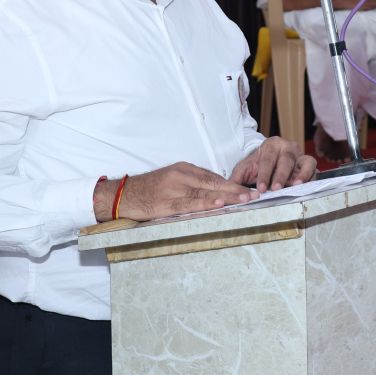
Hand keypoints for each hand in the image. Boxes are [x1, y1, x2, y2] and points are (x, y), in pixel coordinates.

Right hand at [96, 162, 257, 221]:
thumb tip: (215, 192)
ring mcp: (173, 189)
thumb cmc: (149, 189)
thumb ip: (192, 184)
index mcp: (184, 169)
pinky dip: (205, 205)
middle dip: (235, 190)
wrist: (122, 195)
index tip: (247, 190)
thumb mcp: (172, 179)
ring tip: (244, 201)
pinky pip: (189, 204)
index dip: (232, 184)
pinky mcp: (166, 203)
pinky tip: (218, 206)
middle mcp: (181, 176)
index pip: (213, 177)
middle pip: (213, 183)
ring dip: (226, 198)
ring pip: (205, 193)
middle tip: (253, 195)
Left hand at [230, 136, 316, 192]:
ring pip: (303, 161)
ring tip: (294, 185)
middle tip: (275, 189)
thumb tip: (230, 192)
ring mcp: (300, 154)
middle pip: (286, 160)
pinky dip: (309, 175)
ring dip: (299, 174)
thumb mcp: (245, 168)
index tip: (260, 188)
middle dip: (280, 175)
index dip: (264, 174)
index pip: (267, 159)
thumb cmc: (258, 165)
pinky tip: (303, 185)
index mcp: (270, 145)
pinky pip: (313, 167)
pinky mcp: (309, 162)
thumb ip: (237, 179)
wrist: (270, 160)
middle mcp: (287, 147)